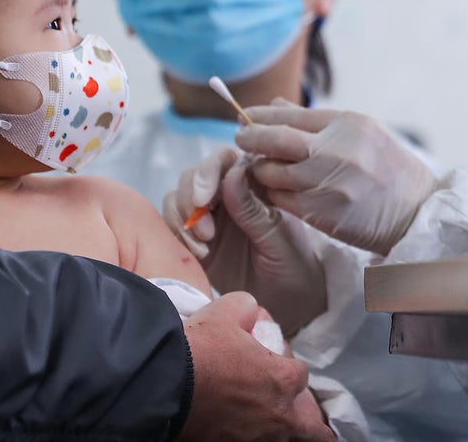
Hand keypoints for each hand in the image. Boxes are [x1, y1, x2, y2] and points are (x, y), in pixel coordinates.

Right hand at [164, 150, 328, 335]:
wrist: (289, 307)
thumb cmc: (295, 269)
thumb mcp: (278, 239)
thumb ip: (253, 209)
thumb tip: (232, 173)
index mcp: (256, 184)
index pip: (226, 159)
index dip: (209, 170)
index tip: (204, 199)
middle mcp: (229, 194)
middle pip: (195, 175)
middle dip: (191, 197)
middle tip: (205, 232)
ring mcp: (211, 216)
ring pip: (179, 196)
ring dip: (183, 217)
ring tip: (204, 246)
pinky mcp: (195, 239)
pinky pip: (173, 224)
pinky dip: (177, 235)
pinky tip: (199, 254)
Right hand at [180, 292, 333, 440]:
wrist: (163, 383)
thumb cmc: (200, 347)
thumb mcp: (226, 311)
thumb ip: (247, 309)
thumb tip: (251, 312)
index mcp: (283, 379)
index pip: (301, 376)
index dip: (288, 368)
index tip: (273, 364)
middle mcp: (277, 414)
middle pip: (312, 430)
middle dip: (313, 427)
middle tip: (309, 424)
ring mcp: (256, 437)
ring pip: (284, 441)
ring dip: (283, 433)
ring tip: (271, 425)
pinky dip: (252, 440)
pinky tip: (242, 433)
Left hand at [235, 106, 436, 255]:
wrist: (416, 211)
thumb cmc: (388, 168)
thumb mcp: (362, 133)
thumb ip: (316, 121)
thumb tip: (274, 104)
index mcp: (347, 124)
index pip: (289, 114)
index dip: (260, 115)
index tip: (245, 117)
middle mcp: (337, 150)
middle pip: (274, 139)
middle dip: (250, 137)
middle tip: (240, 138)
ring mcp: (328, 183)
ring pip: (272, 172)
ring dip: (259, 169)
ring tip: (260, 166)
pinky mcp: (322, 212)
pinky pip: (281, 199)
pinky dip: (272, 193)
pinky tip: (274, 189)